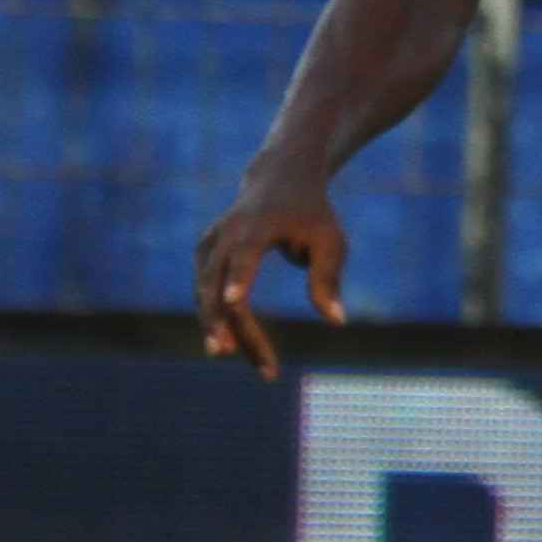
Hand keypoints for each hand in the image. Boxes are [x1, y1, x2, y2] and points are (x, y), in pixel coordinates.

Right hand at [193, 169, 349, 379]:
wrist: (280, 177)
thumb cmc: (312, 212)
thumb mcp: (330, 240)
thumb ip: (328, 279)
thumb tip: (337, 321)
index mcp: (257, 226)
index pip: (244, 254)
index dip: (238, 278)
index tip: (232, 300)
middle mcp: (226, 233)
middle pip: (213, 281)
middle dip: (217, 318)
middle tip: (225, 353)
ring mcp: (209, 243)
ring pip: (205, 292)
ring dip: (222, 328)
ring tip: (258, 363)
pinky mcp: (204, 254)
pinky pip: (205, 292)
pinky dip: (219, 319)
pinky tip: (238, 346)